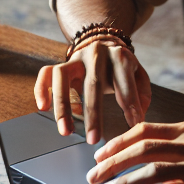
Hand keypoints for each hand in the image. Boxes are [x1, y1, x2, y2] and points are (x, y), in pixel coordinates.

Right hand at [34, 39, 150, 144]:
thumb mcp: (139, 74)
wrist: (104, 44)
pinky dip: (41, 89)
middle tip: (94, 139)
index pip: (124, 83)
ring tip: (65, 131)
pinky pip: (45, 73)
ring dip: (62, 105)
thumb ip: (142, 93)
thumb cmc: (122, 67)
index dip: (130, 105)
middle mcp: (95, 54)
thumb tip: (138, 116)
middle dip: (93, 114)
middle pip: (92, 84)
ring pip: (62, 77)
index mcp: (118, 56)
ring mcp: (75, 59)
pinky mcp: (61, 64)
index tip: (133, 125)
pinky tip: (43, 107)